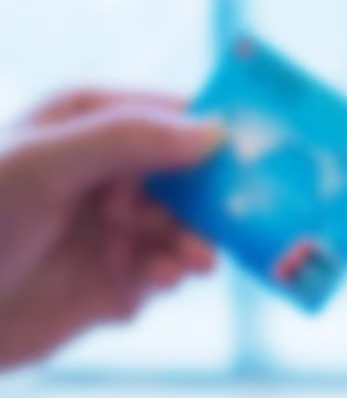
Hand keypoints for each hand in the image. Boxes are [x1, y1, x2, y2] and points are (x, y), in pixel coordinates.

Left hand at [0, 89, 223, 367]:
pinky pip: (163, 274)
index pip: (169, 116)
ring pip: (181, 230)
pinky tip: (158, 280)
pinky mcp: (114, 281)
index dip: (209, 135)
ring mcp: (112, 228)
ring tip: (193, 262)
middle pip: (187, 180)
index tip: (249, 161)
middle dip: (205, 203)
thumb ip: (127, 140)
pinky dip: (167, 276)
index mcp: (87, 123)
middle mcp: (106, 172)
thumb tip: (213, 132)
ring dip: (191, 243)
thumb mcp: (47, 164)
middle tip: (223, 225)